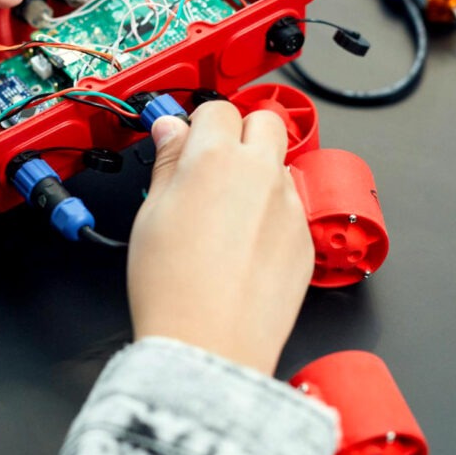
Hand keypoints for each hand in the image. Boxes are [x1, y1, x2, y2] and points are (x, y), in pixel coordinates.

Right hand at [127, 102, 313, 375]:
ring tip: (226, 212)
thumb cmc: (173, 287)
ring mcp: (288, 206)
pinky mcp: (304, 238)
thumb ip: (168, 162)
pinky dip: (272, 212)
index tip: (186, 142)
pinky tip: (244, 245)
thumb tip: (171, 130)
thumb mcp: (151, 213)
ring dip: (258, 172)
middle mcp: (260, 173)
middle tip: (213, 164)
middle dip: (240, 133)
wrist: (210, 346)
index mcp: (216, 158)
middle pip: (264, 121)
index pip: (216, 109)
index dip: (198, 124)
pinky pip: (291, 206)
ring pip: (280, 164)